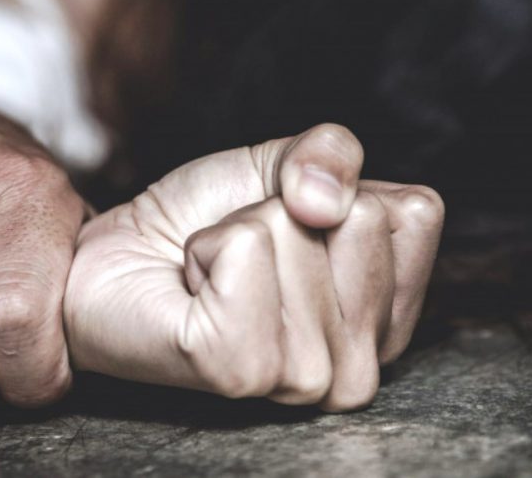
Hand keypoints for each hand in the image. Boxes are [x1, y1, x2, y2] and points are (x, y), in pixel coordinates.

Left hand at [64, 124, 442, 410]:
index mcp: (385, 320)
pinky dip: (205, 246)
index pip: (415, 215)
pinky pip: (243, 252)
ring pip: (295, 234)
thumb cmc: (200, 219)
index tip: (288, 225)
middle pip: (359, 220)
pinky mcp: (239, 370)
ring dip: (235, 232)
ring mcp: (303, 378)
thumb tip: (326, 201)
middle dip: (284, 210)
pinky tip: (193, 289)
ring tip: (214, 275)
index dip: (339, 192)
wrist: (116, 255)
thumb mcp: (279, 164)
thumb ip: (332, 153)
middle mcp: (358, 365)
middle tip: (241, 253)